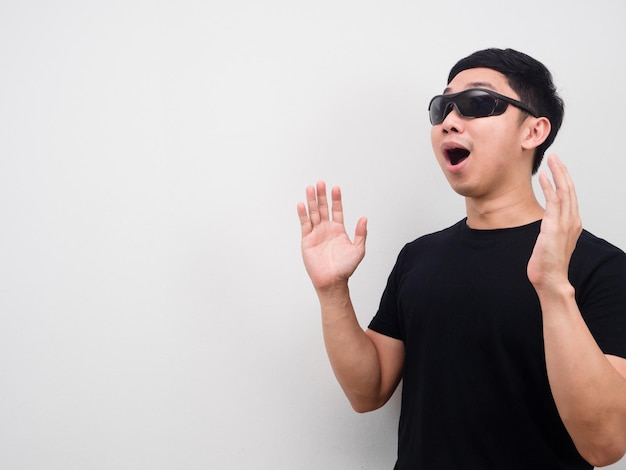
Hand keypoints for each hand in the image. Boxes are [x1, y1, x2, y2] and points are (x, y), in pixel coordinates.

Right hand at [297, 181, 366, 291]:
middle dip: (322, 196)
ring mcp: (316, 233)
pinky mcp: (307, 240)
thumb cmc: (345, 268)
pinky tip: (302, 204)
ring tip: (310, 188)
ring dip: (311, 201)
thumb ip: (360, 234)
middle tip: (320, 183)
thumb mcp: (358, 249)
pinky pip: (305, 224)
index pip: (336, 210)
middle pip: (323, 208)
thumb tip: (364, 219)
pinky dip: (303, 214)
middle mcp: (326, 229)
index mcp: (338, 230)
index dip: (336, 199)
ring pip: (313, 213)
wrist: (332, 281)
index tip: (335, 188)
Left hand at [527, 155, 582, 292]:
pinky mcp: (554, 227)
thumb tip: (546, 223)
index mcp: (572, 224)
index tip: (557, 167)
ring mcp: (564, 223)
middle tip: (555, 157)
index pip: (570, 196)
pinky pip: (553, 201)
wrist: (550, 279)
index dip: (564, 180)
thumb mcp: (551, 241)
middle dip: (563, 171)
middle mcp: (572, 221)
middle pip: (570, 189)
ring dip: (557, 173)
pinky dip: (549, 187)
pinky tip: (543, 177)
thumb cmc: (548, 263)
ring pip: (564, 191)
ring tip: (551, 160)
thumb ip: (551, 229)